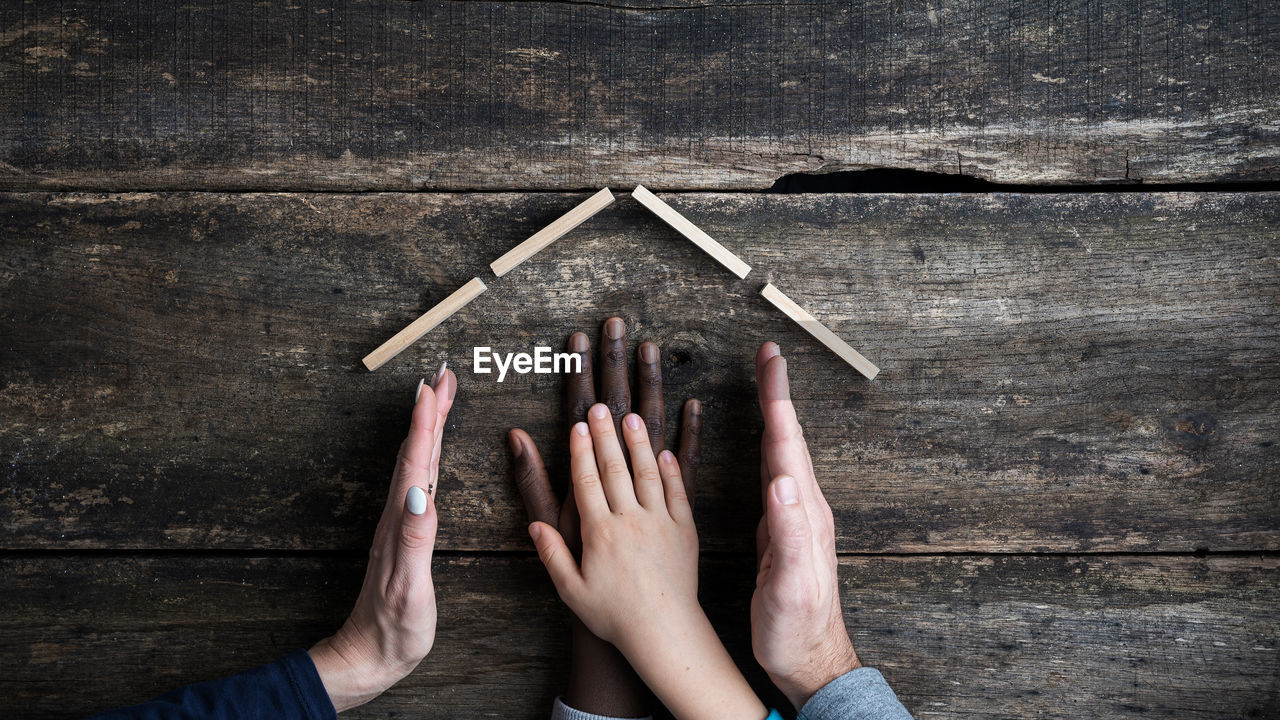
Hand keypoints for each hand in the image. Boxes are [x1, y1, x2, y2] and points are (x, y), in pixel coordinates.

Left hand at [310, 367, 456, 711]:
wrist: (369, 654)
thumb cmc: (393, 627)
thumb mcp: (409, 588)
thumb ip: (415, 540)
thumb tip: (422, 494)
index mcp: (402, 522)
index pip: (416, 462)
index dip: (426, 422)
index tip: (434, 386)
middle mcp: (398, 515)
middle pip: (415, 451)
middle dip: (429, 410)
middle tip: (443, 375)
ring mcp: (400, 522)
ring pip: (416, 461)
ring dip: (428, 426)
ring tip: (440, 397)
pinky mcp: (406, 532)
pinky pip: (420, 480)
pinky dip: (428, 454)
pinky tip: (434, 450)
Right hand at [529, 404, 764, 719]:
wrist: (663, 633)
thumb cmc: (614, 617)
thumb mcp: (572, 591)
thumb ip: (553, 555)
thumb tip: (535, 528)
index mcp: (600, 534)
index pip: (587, 482)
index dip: (582, 452)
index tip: (578, 426)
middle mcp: (631, 521)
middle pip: (616, 468)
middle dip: (606, 434)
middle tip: (601, 406)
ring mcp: (661, 523)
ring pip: (648, 473)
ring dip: (639, 442)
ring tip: (633, 416)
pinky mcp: (685, 531)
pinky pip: (679, 493)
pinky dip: (673, 471)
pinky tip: (667, 453)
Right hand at [751, 343, 859, 709]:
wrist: (809, 659)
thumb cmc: (797, 627)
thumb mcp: (791, 584)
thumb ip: (789, 533)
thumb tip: (782, 482)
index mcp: (803, 512)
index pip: (787, 444)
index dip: (776, 399)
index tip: (771, 361)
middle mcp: (803, 507)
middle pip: (787, 437)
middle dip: (777, 392)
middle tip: (769, 354)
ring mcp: (795, 516)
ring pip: (782, 451)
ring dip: (774, 413)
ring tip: (766, 383)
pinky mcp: (783, 528)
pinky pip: (774, 472)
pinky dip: (768, 445)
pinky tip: (762, 442)